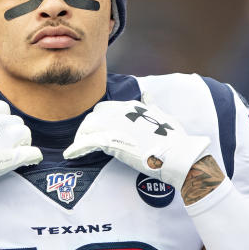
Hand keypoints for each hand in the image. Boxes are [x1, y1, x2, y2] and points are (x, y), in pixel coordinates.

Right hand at [0, 96, 41, 191]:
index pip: (2, 107)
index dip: (1, 116)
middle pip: (16, 121)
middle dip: (12, 130)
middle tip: (4, 142)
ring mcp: (4, 141)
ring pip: (25, 134)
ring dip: (22, 141)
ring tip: (15, 151)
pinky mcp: (9, 159)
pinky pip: (31, 153)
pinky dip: (32, 155)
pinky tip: (31, 158)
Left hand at [63, 99, 212, 188]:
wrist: (177, 155)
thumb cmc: (173, 140)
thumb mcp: (163, 116)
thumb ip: (151, 105)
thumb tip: (147, 94)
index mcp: (133, 106)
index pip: (107, 108)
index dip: (101, 120)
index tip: (99, 130)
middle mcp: (121, 112)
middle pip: (95, 116)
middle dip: (89, 127)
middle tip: (87, 140)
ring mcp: (115, 126)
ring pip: (88, 127)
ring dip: (82, 137)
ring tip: (78, 148)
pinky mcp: (111, 141)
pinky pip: (86, 142)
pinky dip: (76, 148)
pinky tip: (70, 154)